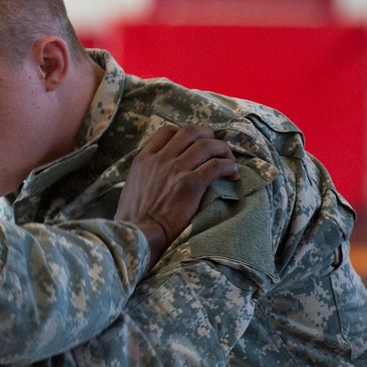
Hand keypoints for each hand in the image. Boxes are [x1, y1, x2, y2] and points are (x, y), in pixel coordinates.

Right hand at [115, 125, 237, 269]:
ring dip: (222, 150)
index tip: (194, 142)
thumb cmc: (134, 219)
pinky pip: (216, 166)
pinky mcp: (191, 184)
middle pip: (190, 131)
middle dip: (208, 135)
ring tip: (229, 160)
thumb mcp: (132, 186)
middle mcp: (160, 159)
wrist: (138, 235)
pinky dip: (229, 167)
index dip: (186, 133)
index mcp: (144, 159)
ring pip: (207, 145)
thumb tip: (157, 174)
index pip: (168, 131)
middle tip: (216, 147)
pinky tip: (233, 175)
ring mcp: (176, 170)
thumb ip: (145, 173)